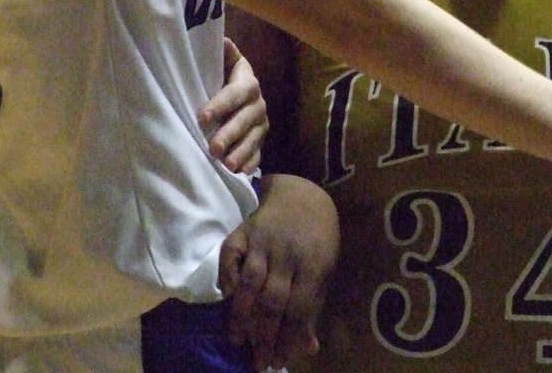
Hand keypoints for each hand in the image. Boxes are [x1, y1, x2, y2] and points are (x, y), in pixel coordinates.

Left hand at [199, 38, 267, 173]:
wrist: (235, 93)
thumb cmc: (220, 77)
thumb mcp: (220, 62)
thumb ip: (219, 53)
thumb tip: (220, 39)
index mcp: (247, 81)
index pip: (237, 92)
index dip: (222, 104)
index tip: (202, 117)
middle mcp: (258, 102)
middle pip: (248, 118)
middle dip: (231, 133)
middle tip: (214, 149)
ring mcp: (261, 123)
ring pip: (255, 138)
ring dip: (242, 152)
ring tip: (227, 166)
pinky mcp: (260, 141)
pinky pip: (259, 154)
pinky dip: (251, 163)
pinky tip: (242, 174)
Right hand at [219, 174, 339, 369]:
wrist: (302, 195)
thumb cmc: (317, 240)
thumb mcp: (323, 271)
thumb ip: (313, 308)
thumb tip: (308, 349)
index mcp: (314, 265)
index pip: (298, 309)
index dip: (286, 339)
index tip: (276, 362)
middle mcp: (287, 254)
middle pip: (273, 301)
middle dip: (264, 336)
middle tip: (256, 362)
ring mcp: (264, 242)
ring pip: (250, 282)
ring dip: (241, 314)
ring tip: (236, 340)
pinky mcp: (243, 231)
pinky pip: (231, 256)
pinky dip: (227, 277)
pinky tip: (228, 299)